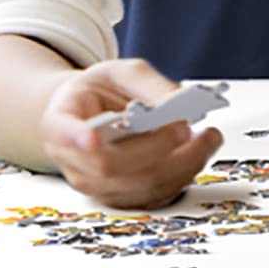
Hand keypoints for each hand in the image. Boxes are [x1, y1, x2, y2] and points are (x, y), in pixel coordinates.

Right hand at [38, 58, 222, 208]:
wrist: (91, 112)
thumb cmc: (100, 92)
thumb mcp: (120, 72)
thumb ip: (147, 83)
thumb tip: (178, 100)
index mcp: (60, 122)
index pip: (64, 133)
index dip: (77, 138)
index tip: (92, 137)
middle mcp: (73, 159)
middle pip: (111, 165)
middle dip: (156, 146)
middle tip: (185, 126)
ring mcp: (96, 184)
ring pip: (138, 186)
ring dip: (181, 164)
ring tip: (208, 138)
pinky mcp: (121, 196)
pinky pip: (154, 196)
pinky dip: (183, 175)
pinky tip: (199, 152)